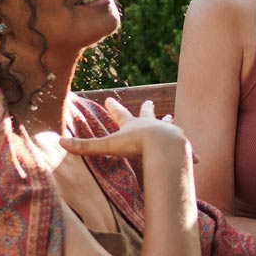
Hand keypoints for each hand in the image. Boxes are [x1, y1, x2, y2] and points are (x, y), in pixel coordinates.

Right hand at [60, 98, 187, 160]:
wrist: (164, 146)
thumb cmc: (136, 145)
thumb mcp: (108, 146)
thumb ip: (85, 147)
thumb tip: (59, 143)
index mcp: (133, 125)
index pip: (120, 114)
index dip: (113, 107)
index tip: (109, 98)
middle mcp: (151, 125)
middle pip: (148, 114)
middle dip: (147, 108)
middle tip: (149, 101)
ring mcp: (168, 132)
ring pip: (169, 125)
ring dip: (169, 122)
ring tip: (172, 117)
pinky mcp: (180, 144)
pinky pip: (185, 148)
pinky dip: (189, 152)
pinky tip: (196, 157)